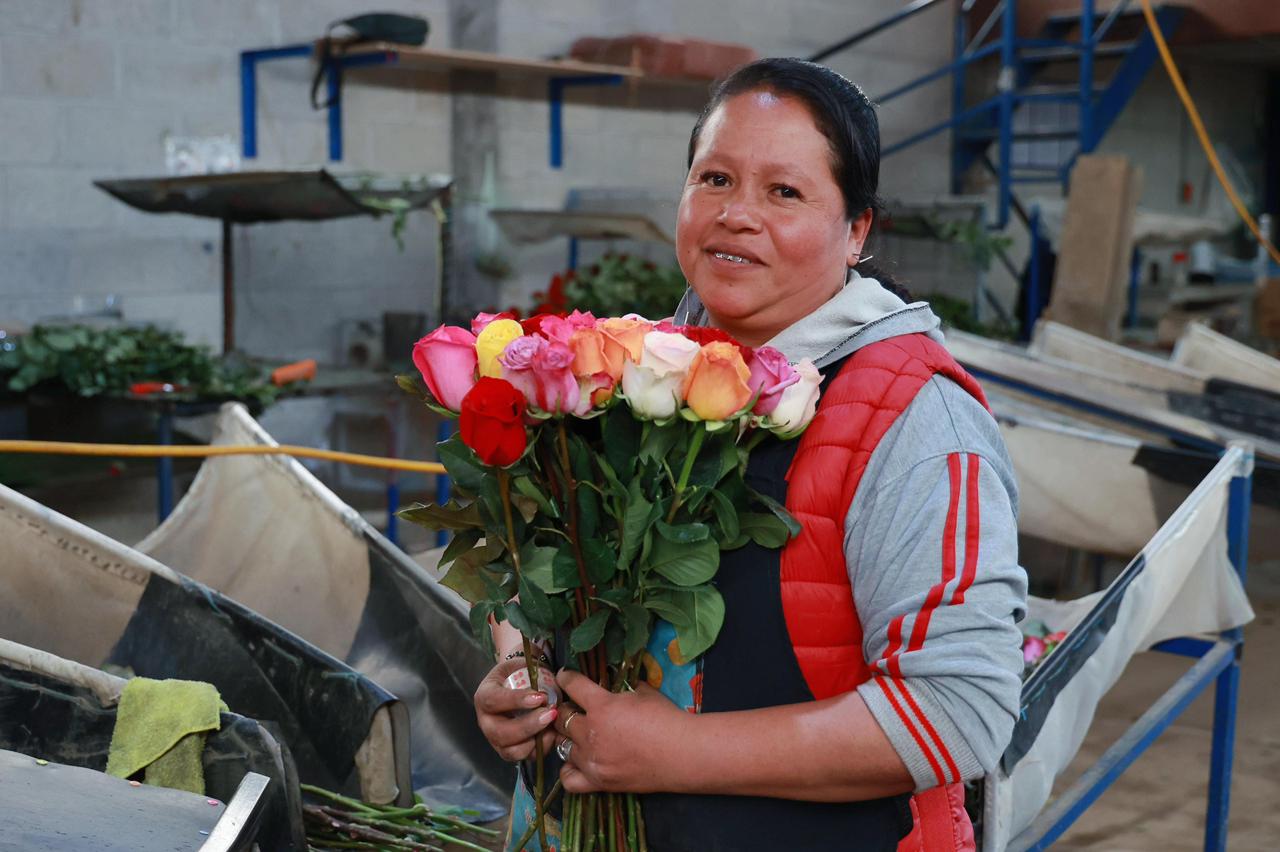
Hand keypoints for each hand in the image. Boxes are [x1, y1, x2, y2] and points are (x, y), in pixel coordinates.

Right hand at [473, 657, 558, 762]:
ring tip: (552, 724)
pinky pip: (524, 757)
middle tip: (550, 714)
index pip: (494, 700)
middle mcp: (486, 721)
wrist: (518, 684)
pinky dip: (541, 748)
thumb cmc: (519, 675)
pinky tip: (552, 733)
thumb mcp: (520, 666)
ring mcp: (496, 739)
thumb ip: (531, 674)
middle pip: (501, 733)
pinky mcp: (510, 751)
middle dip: (528, 725)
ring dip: (535, 740)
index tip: (540, 696)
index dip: (516, 700)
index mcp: (484, 696)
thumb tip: (546, 688)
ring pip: (511, 751)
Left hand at [553, 668, 690, 793]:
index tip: (565, 677)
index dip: (566, 678)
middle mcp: (591, 733)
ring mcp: (592, 759)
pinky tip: (579, 761)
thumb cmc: (667, 718)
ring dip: (570, 738)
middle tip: (576, 708)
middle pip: (561, 718)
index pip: (572, 685)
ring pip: (562, 745)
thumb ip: (623, 688)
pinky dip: (570, 769)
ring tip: (581, 735)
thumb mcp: (644, 692)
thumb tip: (616, 684)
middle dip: (566, 709)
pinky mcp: (598, 781)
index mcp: (602, 706)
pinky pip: (568, 777)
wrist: (683, 754)